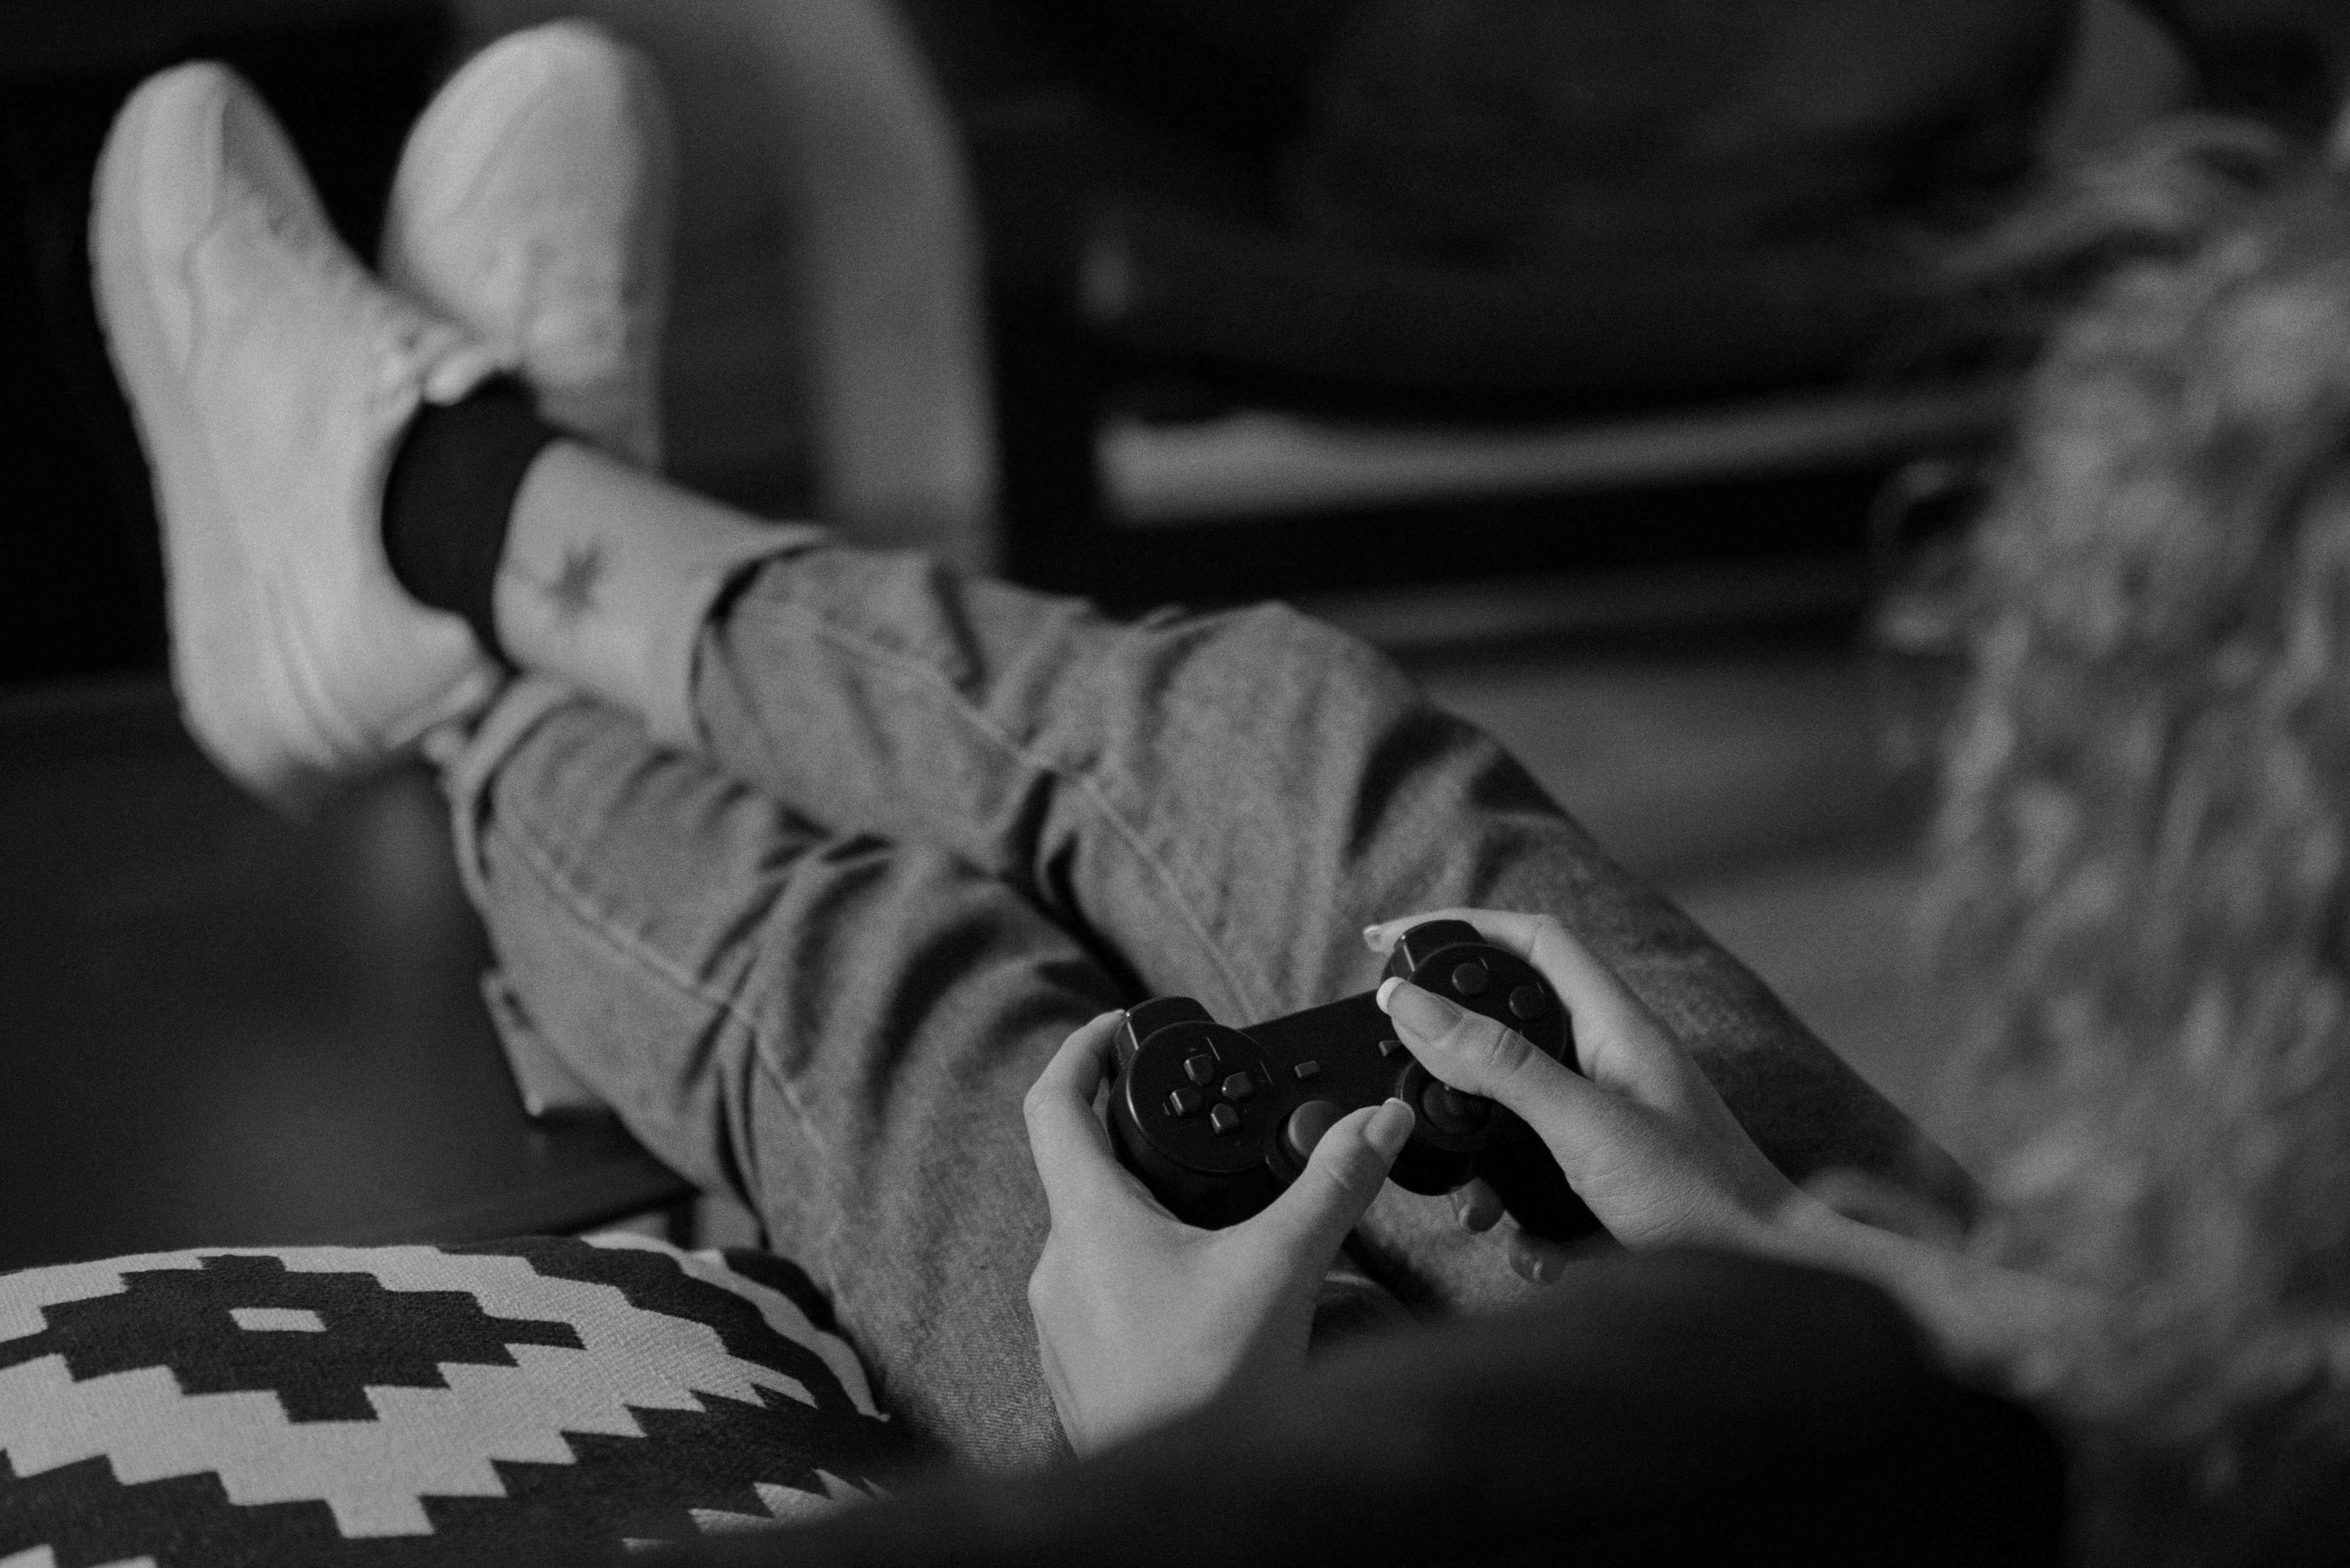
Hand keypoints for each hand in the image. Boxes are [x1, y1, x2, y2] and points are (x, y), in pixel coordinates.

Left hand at [1024, 1011, 1415, 1453]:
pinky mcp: (1079, 1366)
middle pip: (1083, 1169)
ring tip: (1215, 1206)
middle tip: (1195, 1115)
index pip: (1053, 1103)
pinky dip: (1151, 1268)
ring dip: (1151, 1210)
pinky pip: (1106, 1291)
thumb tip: (1382, 1118)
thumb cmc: (1209, 1389)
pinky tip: (1205, 1287)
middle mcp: (1059, 1265)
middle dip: (1141, 1136)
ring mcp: (1061, 1322)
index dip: (1084, 1048)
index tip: (1121, 1023)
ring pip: (1099, 1236)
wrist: (1178, 1509)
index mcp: (1087, 1221)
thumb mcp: (1283, 1269)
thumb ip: (1333, 1185)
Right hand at [1367, 909, 1804, 1270]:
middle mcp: (1612, 1061)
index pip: (1531, 940)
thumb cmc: (1702, 1196)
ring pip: (1515, 1110)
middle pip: (1510, 1023)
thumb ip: (1500, 1063)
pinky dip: (1523, 1216)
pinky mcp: (1608, 1173)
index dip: (1461, 925)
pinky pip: (1540, 1176)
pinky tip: (1531, 1251)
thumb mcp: (1585, 1125)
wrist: (1773, 1279)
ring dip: (1481, 1157)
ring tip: (1472, 1207)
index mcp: (1616, 1025)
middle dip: (1450, 1053)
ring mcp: (1611, 1117)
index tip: (1392, 940)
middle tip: (1399, 1074)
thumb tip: (1416, 1005)